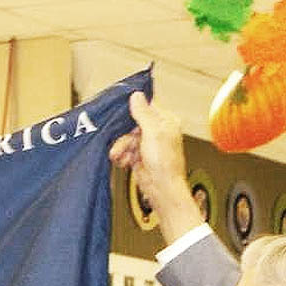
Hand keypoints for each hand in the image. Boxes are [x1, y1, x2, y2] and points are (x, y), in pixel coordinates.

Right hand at [109, 92, 203, 243]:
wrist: (161, 189)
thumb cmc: (164, 163)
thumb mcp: (153, 132)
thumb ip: (143, 113)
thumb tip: (136, 95)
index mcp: (166, 122)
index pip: (146, 109)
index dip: (132, 113)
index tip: (120, 116)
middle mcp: (158, 132)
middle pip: (133, 125)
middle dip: (125, 136)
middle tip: (120, 144)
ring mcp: (148, 145)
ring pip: (127, 139)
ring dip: (121, 148)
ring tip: (119, 157)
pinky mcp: (140, 158)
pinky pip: (126, 151)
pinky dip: (122, 156)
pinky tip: (123, 162)